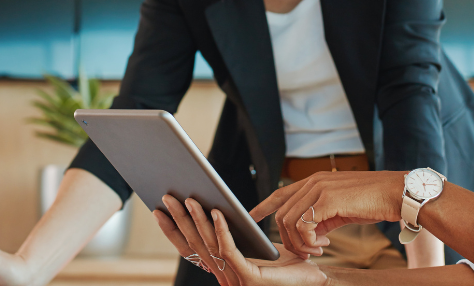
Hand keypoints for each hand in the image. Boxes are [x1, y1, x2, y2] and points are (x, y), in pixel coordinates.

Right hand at [153, 195, 327, 285]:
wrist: (315, 280)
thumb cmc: (289, 262)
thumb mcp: (255, 244)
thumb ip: (234, 233)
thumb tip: (212, 205)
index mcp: (223, 271)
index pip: (190, 249)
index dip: (173, 231)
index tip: (159, 209)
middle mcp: (224, 278)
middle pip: (195, 245)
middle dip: (179, 219)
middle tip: (167, 196)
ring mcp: (235, 281)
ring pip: (210, 245)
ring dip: (198, 219)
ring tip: (189, 198)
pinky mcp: (249, 279)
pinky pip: (230, 251)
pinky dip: (222, 230)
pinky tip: (217, 212)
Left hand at [249, 171, 405, 257]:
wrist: (395, 193)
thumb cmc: (372, 201)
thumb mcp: (340, 208)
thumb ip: (322, 216)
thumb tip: (310, 234)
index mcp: (315, 181)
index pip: (280, 193)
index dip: (263, 206)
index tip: (251, 216)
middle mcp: (313, 181)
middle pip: (282, 214)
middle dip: (289, 239)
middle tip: (308, 252)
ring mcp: (319, 188)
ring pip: (289, 221)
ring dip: (300, 243)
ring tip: (317, 250)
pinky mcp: (327, 199)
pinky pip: (304, 226)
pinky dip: (309, 241)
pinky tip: (324, 244)